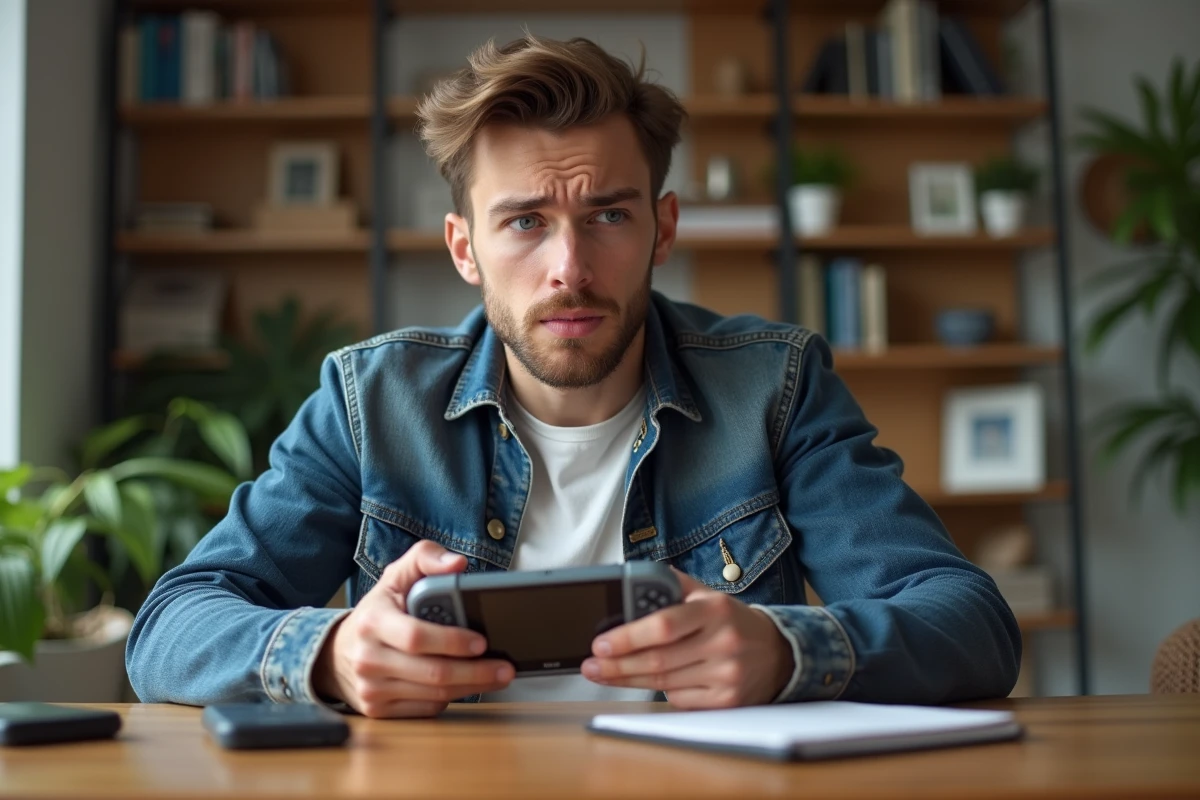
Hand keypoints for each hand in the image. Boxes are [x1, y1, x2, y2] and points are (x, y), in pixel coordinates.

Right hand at [312, 540, 513, 717]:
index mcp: (373, 622)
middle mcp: (368, 659)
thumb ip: (426, 558)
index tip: (481, 641)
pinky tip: (464, 684)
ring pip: (434, 695)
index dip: (452, 641)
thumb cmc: (378, 611)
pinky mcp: (378, 711)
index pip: (416, 637)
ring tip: (497, 676)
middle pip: (432, 673)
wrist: (338, 652)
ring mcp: (371, 689)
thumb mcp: (396, 576)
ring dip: (471, 687)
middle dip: (476, 672)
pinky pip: (426, 708)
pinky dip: (450, 698)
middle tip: (505, 668)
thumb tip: (457, 564)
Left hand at [580, 570, 793, 708]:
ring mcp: (727, 675)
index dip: (628, 636)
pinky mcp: (727, 701)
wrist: (779, 653)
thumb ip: (673, 585)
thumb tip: (632, 580)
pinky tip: (645, 682)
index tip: (601, 642)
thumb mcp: (708, 595)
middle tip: (592, 664)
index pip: (664, 625)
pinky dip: (659, 691)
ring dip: (627, 680)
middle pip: (658, 660)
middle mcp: (723, 643)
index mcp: (715, 610)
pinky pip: (679, 700)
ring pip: (664, 683)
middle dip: (617, 664)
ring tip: (603, 673)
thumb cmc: (732, 622)